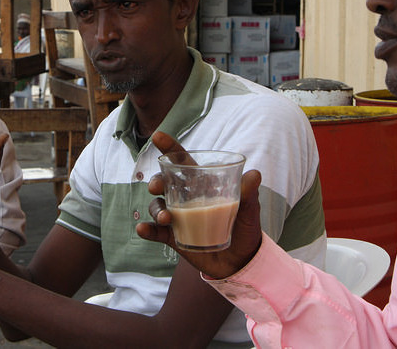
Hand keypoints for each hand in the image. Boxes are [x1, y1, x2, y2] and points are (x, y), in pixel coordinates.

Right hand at [135, 131, 263, 278]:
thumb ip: (249, 193)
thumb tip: (255, 174)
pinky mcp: (174, 237)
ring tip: (166, 218)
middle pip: (163, 183)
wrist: (242, 261)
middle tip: (157, 186)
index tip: (157, 136)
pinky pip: (156, 232)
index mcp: (201, 184)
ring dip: (156, 209)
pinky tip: (142, 229)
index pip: (183, 161)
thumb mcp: (250, 209)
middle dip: (156, 181)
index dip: (170, 148)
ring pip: (157, 206)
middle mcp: (185, 198)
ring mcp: (178, 217)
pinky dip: (147, 230)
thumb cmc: (245, 228)